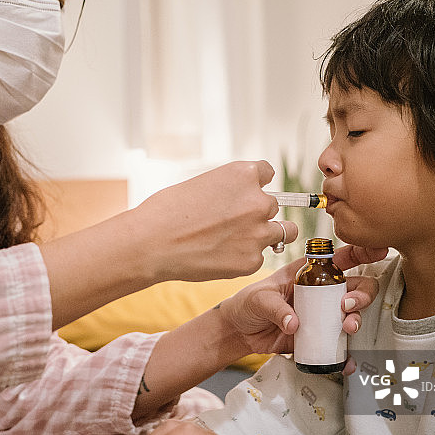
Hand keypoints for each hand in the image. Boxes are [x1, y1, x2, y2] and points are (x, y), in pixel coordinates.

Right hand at [135, 161, 297, 281]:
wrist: (152, 244)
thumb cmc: (167, 211)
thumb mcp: (203, 184)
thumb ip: (231, 190)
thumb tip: (243, 199)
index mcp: (244, 175)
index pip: (268, 173)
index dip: (255, 185)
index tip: (246, 194)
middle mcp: (258, 201)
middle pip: (274, 205)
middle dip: (257, 213)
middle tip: (233, 223)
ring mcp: (258, 233)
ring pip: (282, 232)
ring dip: (265, 234)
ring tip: (239, 240)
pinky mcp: (251, 260)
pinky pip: (259, 256)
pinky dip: (244, 257)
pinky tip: (220, 256)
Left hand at [218, 245, 386, 373]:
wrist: (240, 332)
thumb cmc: (248, 304)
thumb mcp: (259, 299)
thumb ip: (276, 309)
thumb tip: (295, 324)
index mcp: (309, 273)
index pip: (341, 258)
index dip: (363, 253)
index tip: (378, 252)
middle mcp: (321, 292)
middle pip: (356, 288)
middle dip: (362, 295)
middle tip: (348, 305)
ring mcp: (322, 315)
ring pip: (353, 315)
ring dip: (357, 320)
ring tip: (348, 328)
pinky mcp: (319, 337)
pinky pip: (339, 345)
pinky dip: (346, 354)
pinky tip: (346, 361)